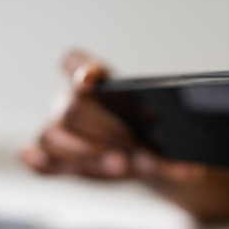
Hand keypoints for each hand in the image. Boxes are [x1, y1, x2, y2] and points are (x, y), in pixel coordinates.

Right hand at [20, 51, 198, 180]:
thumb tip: (190, 154)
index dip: (80, 69)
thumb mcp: (162, 127)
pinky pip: (37, 160)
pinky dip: (39, 162)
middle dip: (105, 132)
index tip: (92, 80)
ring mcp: (59, 131)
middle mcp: (69, 101)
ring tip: (121, 166)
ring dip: (87, 154)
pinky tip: (47, 163)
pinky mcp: (56, 160)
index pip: (74, 62)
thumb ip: (168, 135)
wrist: (146, 159)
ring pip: (53, 135)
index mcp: (94, 80)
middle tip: (135, 153)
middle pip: (72, 108)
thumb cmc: (149, 133)